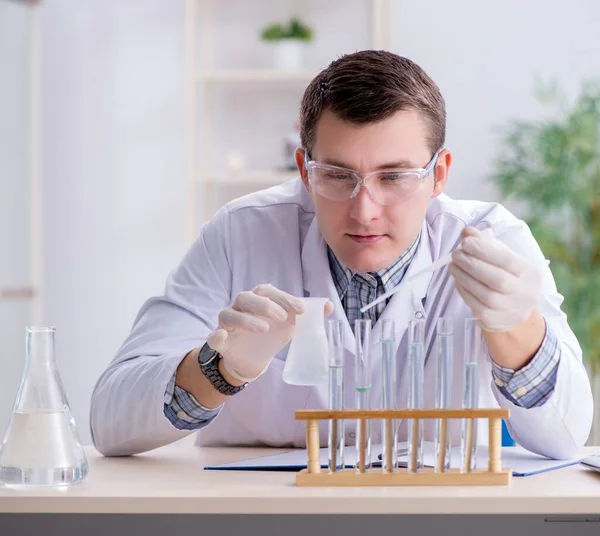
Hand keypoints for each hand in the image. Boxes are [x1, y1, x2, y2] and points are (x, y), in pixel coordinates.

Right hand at [207, 284, 333, 380]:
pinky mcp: (220, 341)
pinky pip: (213, 336)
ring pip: (229, 314)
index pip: (268, 291)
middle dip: (265, 305)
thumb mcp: (290, 324)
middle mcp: (240, 307)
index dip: (285, 298)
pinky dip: (216, 336)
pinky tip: (222, 337)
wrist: (253, 358)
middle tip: (283, 317)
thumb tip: (329, 305)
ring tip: (265, 329)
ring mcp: (228, 323)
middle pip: (246, 297)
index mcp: (258, 299)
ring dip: (246, 319)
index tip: (301, 309)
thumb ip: (308, 315)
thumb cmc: (271, 334)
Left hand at [448, 227, 541, 331]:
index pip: (507, 260)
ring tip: (453, 265)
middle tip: (456, 254)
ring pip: (484, 293)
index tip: (466, 242)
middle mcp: (524, 293)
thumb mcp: (504, 258)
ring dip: (464, 277)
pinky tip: (458, 280)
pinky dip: (463, 290)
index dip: (485, 250)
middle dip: (472, 264)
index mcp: (530, 272)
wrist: (515, 312)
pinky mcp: (494, 320)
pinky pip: (475, 304)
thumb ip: (487, 243)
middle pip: (496, 279)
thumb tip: (467, 232)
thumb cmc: (508, 277)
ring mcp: (510, 309)